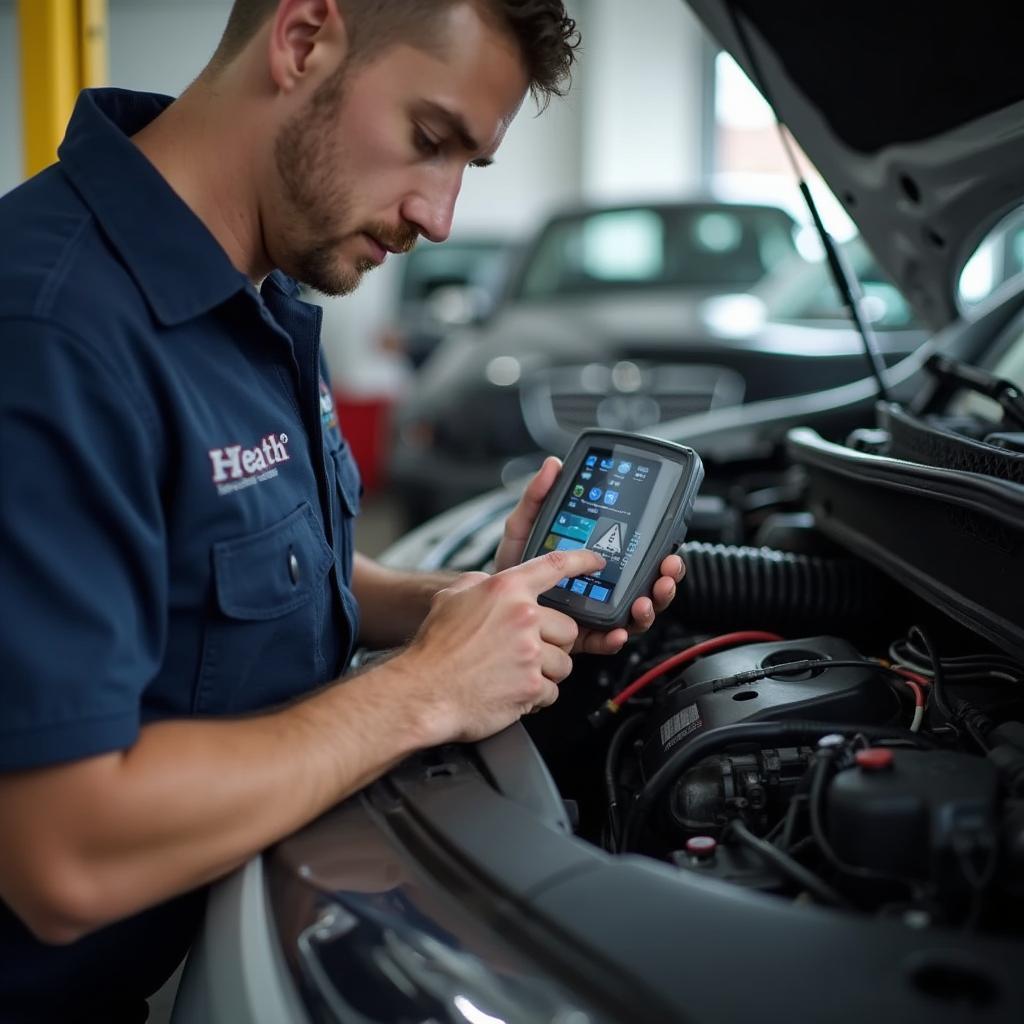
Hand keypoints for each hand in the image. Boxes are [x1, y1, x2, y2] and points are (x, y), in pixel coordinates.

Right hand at [400, 547, 604, 743]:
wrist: (422, 692)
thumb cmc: (434, 650)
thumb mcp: (450, 598)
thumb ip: (479, 584)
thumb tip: (492, 582)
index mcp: (506, 590)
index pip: (555, 566)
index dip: (582, 561)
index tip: (596, 563)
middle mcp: (523, 617)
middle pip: (567, 628)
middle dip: (551, 643)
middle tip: (525, 652)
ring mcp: (530, 653)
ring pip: (564, 662)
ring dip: (545, 672)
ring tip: (515, 674)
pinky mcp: (532, 686)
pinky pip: (552, 692)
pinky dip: (536, 697)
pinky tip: (512, 692)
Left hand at [494, 457, 686, 656]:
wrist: (489, 606)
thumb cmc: (510, 568)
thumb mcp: (523, 529)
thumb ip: (537, 498)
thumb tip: (553, 466)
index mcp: (596, 559)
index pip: (637, 553)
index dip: (659, 550)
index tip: (669, 546)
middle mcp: (603, 587)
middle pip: (646, 585)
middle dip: (665, 580)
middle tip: (667, 571)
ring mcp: (595, 613)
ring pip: (635, 614)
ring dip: (648, 608)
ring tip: (643, 602)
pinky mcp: (581, 637)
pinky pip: (605, 641)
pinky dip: (615, 638)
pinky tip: (617, 632)